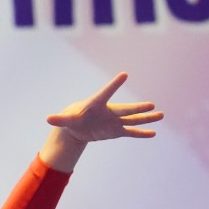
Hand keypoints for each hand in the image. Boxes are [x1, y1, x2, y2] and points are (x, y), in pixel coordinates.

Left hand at [41, 72, 161, 169]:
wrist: (78, 124)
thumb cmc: (73, 117)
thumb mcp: (66, 120)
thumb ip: (59, 119)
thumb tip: (48, 119)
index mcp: (98, 104)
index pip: (107, 93)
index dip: (114, 84)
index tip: (124, 74)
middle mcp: (110, 111)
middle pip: (126, 110)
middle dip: (138, 108)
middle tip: (151, 105)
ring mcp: (115, 121)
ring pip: (133, 120)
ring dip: (146, 119)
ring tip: (161, 115)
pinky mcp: (116, 130)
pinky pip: (132, 132)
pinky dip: (142, 133)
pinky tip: (153, 133)